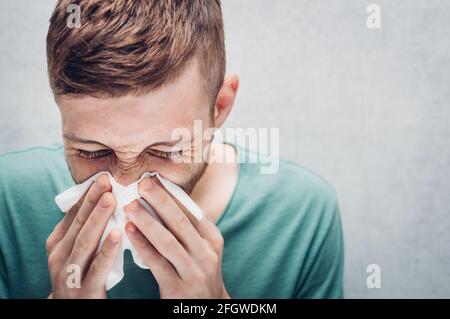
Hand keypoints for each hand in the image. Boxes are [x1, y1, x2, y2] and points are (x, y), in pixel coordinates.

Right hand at [46, 173, 121, 297]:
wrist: (71, 311)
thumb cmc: (80, 273)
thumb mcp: (75, 250)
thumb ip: (85, 228)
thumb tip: (105, 196)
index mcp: (58, 243)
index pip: (73, 214)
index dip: (88, 195)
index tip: (103, 176)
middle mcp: (60, 256)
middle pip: (79, 224)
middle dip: (93, 201)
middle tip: (107, 181)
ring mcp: (70, 274)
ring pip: (85, 243)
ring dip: (98, 219)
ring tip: (112, 200)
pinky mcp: (86, 291)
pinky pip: (97, 268)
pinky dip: (107, 250)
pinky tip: (118, 234)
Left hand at [124, 176, 229, 298]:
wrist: (207, 308)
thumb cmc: (197, 271)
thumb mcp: (201, 248)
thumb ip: (187, 227)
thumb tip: (162, 198)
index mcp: (212, 238)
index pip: (190, 211)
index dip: (170, 194)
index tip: (152, 177)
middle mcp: (206, 252)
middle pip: (180, 222)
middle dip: (160, 200)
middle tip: (141, 183)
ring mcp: (194, 271)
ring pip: (168, 241)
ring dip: (147, 221)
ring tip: (129, 205)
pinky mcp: (178, 288)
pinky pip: (157, 263)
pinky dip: (142, 245)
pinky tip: (129, 231)